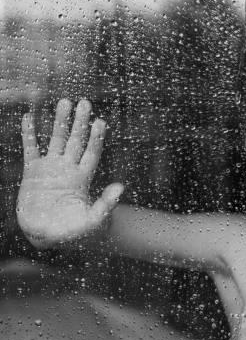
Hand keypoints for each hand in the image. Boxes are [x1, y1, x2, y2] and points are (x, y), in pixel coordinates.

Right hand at [17, 99, 123, 247]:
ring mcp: (50, 169)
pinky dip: (30, 134)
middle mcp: (68, 169)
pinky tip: (30, 117)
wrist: (47, 237)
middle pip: (76, 140)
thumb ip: (106, 204)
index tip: (100, 121)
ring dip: (59, 122)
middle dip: (80, 122)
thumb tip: (121, 187)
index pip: (92, 152)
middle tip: (84, 102)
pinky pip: (31, 149)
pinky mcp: (32, 172)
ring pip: (56, 139)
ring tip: (64, 102)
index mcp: (83, 178)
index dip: (96, 138)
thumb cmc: (74, 232)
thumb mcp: (94, 220)